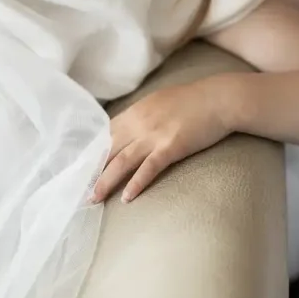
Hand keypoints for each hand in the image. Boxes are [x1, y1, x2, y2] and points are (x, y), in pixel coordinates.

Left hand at [91, 83, 232, 202]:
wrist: (220, 99)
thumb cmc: (193, 101)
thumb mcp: (160, 102)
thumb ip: (142, 115)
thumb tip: (129, 129)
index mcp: (135, 111)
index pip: (106, 135)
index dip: (93, 153)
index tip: (82, 168)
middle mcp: (139, 123)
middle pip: (109, 150)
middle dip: (92, 171)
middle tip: (79, 188)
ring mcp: (154, 135)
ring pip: (122, 161)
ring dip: (105, 182)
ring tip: (94, 198)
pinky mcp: (171, 147)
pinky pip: (149, 168)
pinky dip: (137, 184)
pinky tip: (127, 198)